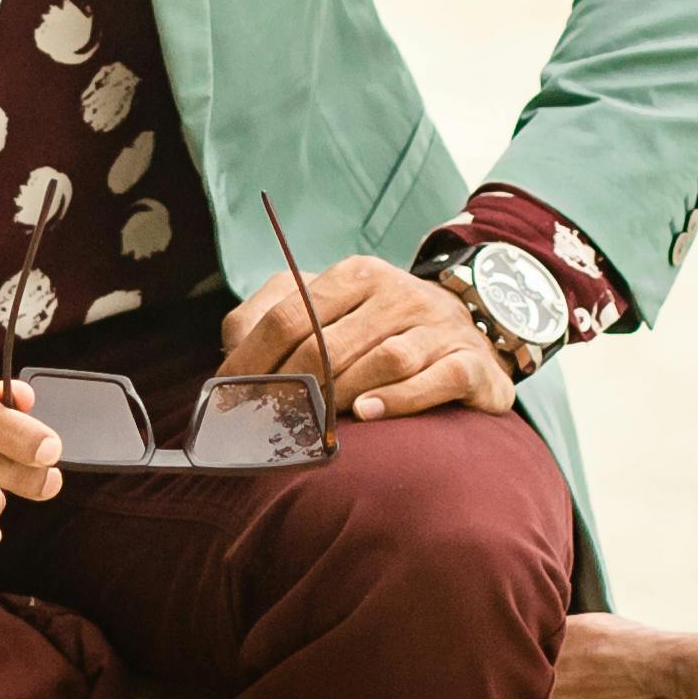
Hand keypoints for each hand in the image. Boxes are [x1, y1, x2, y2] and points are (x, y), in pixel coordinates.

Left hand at [216, 253, 516, 421]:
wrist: (470, 327)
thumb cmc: (380, 328)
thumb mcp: (330, 308)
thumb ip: (274, 317)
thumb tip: (230, 351)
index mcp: (356, 274)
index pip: (289, 315)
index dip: (251, 361)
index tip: (227, 400)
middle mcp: (398, 292)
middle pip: (329, 343)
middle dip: (290, 389)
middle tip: (264, 424)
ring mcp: (437, 326)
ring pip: (383, 359)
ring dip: (342, 394)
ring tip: (314, 423)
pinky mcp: (470, 362)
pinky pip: (436, 380)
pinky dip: (399, 399)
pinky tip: (367, 414)